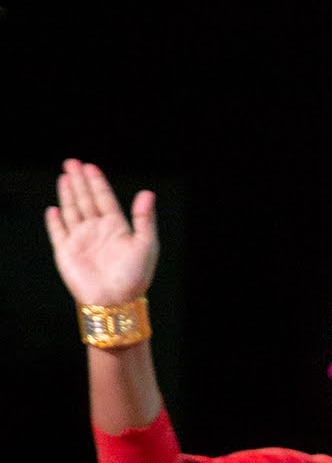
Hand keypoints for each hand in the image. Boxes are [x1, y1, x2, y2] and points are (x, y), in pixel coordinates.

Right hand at [45, 159, 158, 306]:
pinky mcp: (66, 252)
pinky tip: (54, 209)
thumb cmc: (135, 276)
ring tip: (64, 176)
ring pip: (73, 211)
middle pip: (86, 200)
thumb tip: (147, 192)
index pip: (105, 198)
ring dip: (68, 194)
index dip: (97, 182)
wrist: (115, 300)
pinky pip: (58, 232)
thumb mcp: (146, 243)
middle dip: (79, 181)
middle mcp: (98, 231)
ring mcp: (81, 240)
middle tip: (72, 162)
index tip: (90, 166)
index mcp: (117, 227)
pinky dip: (55, 221)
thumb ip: (144, 218)